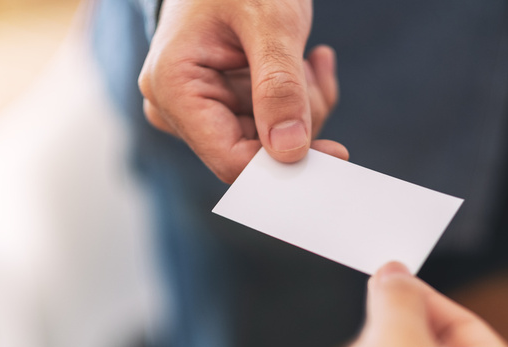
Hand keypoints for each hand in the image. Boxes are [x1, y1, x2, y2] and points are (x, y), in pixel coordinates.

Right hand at [139, 0, 347, 182]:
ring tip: (307, 61)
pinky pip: (271, 124)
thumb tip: (289, 151)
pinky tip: (303, 63)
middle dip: (299, 122)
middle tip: (315, 74)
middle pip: (253, 153)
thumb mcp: (270, 23)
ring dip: (303, 105)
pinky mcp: (221, 104)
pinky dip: (299, 99)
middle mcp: (177, 107)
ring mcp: (199, 107)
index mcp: (173, 88)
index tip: (335, 152)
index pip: (230, 159)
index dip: (283, 163)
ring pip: (269, 141)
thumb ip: (280, 87)